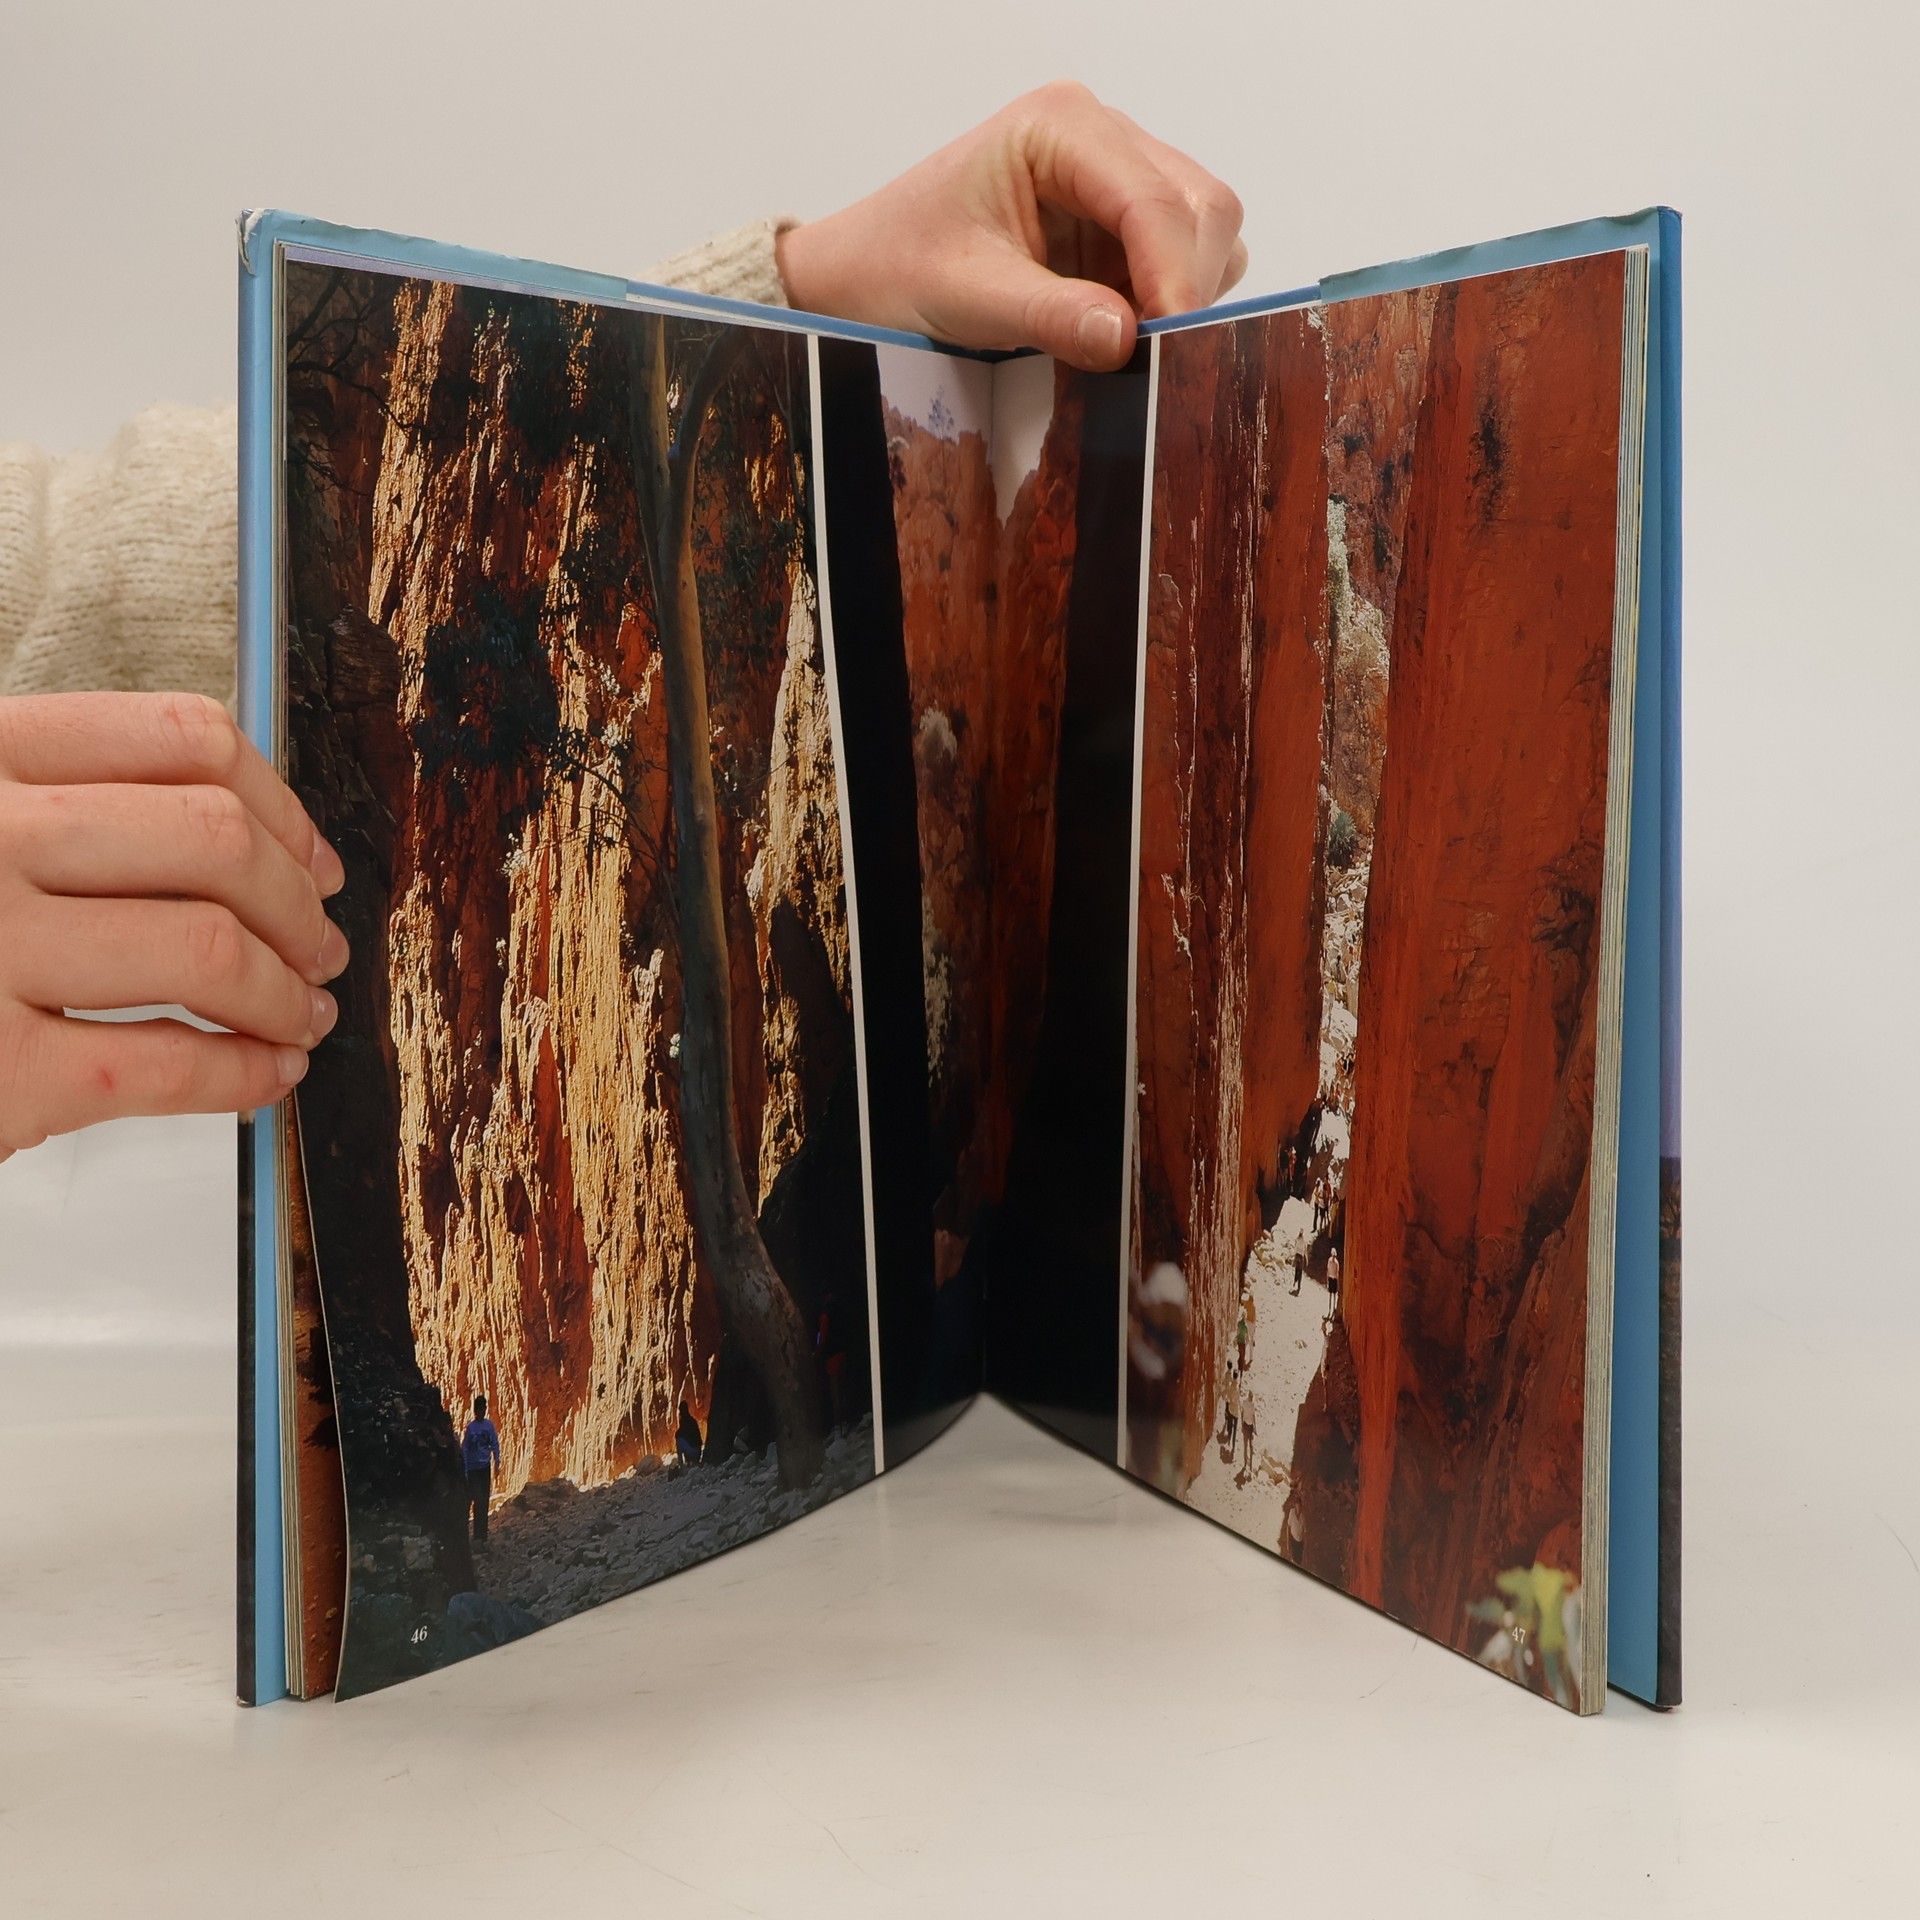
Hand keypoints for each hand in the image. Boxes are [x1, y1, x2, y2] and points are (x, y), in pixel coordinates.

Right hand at [0, 692, 348, 1161]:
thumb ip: (50, 803)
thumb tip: (239, 832)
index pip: (181, 739)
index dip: (283, 807)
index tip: (313, 859)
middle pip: (216, 842)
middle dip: (300, 907)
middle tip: (322, 950)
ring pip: (209, 949)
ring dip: (288, 994)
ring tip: (302, 1017)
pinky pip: (165, 1066)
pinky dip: (242, 1075)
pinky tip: (262, 1079)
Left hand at [777, 81, 1246, 371]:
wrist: (866, 273)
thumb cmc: (899, 266)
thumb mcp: (968, 296)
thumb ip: (1049, 315)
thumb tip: (1127, 339)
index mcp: (1060, 126)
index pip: (1152, 198)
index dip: (1174, 275)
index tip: (1168, 344)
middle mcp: (1101, 136)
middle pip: (1201, 206)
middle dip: (1189, 283)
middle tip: (1155, 356)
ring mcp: (1117, 176)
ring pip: (1206, 231)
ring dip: (1185, 293)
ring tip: (1128, 341)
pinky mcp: (1121, 223)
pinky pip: (1183, 259)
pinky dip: (1169, 300)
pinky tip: (1120, 328)